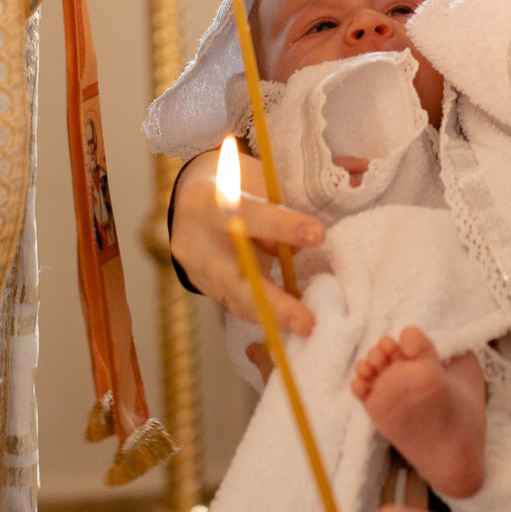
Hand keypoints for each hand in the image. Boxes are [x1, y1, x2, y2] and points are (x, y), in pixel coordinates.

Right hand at [171, 147, 322, 334]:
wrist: (192, 201)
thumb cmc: (236, 185)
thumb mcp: (256, 183)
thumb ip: (283, 206)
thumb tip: (317, 229)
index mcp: (206, 201)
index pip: (247, 214)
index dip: (282, 226)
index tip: (318, 235)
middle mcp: (195, 241)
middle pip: (234, 275)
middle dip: (273, 302)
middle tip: (306, 322)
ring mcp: (196, 270)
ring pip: (236, 299)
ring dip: (273, 316)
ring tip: (306, 328)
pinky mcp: (204, 288)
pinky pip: (237, 306)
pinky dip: (265, 314)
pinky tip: (289, 324)